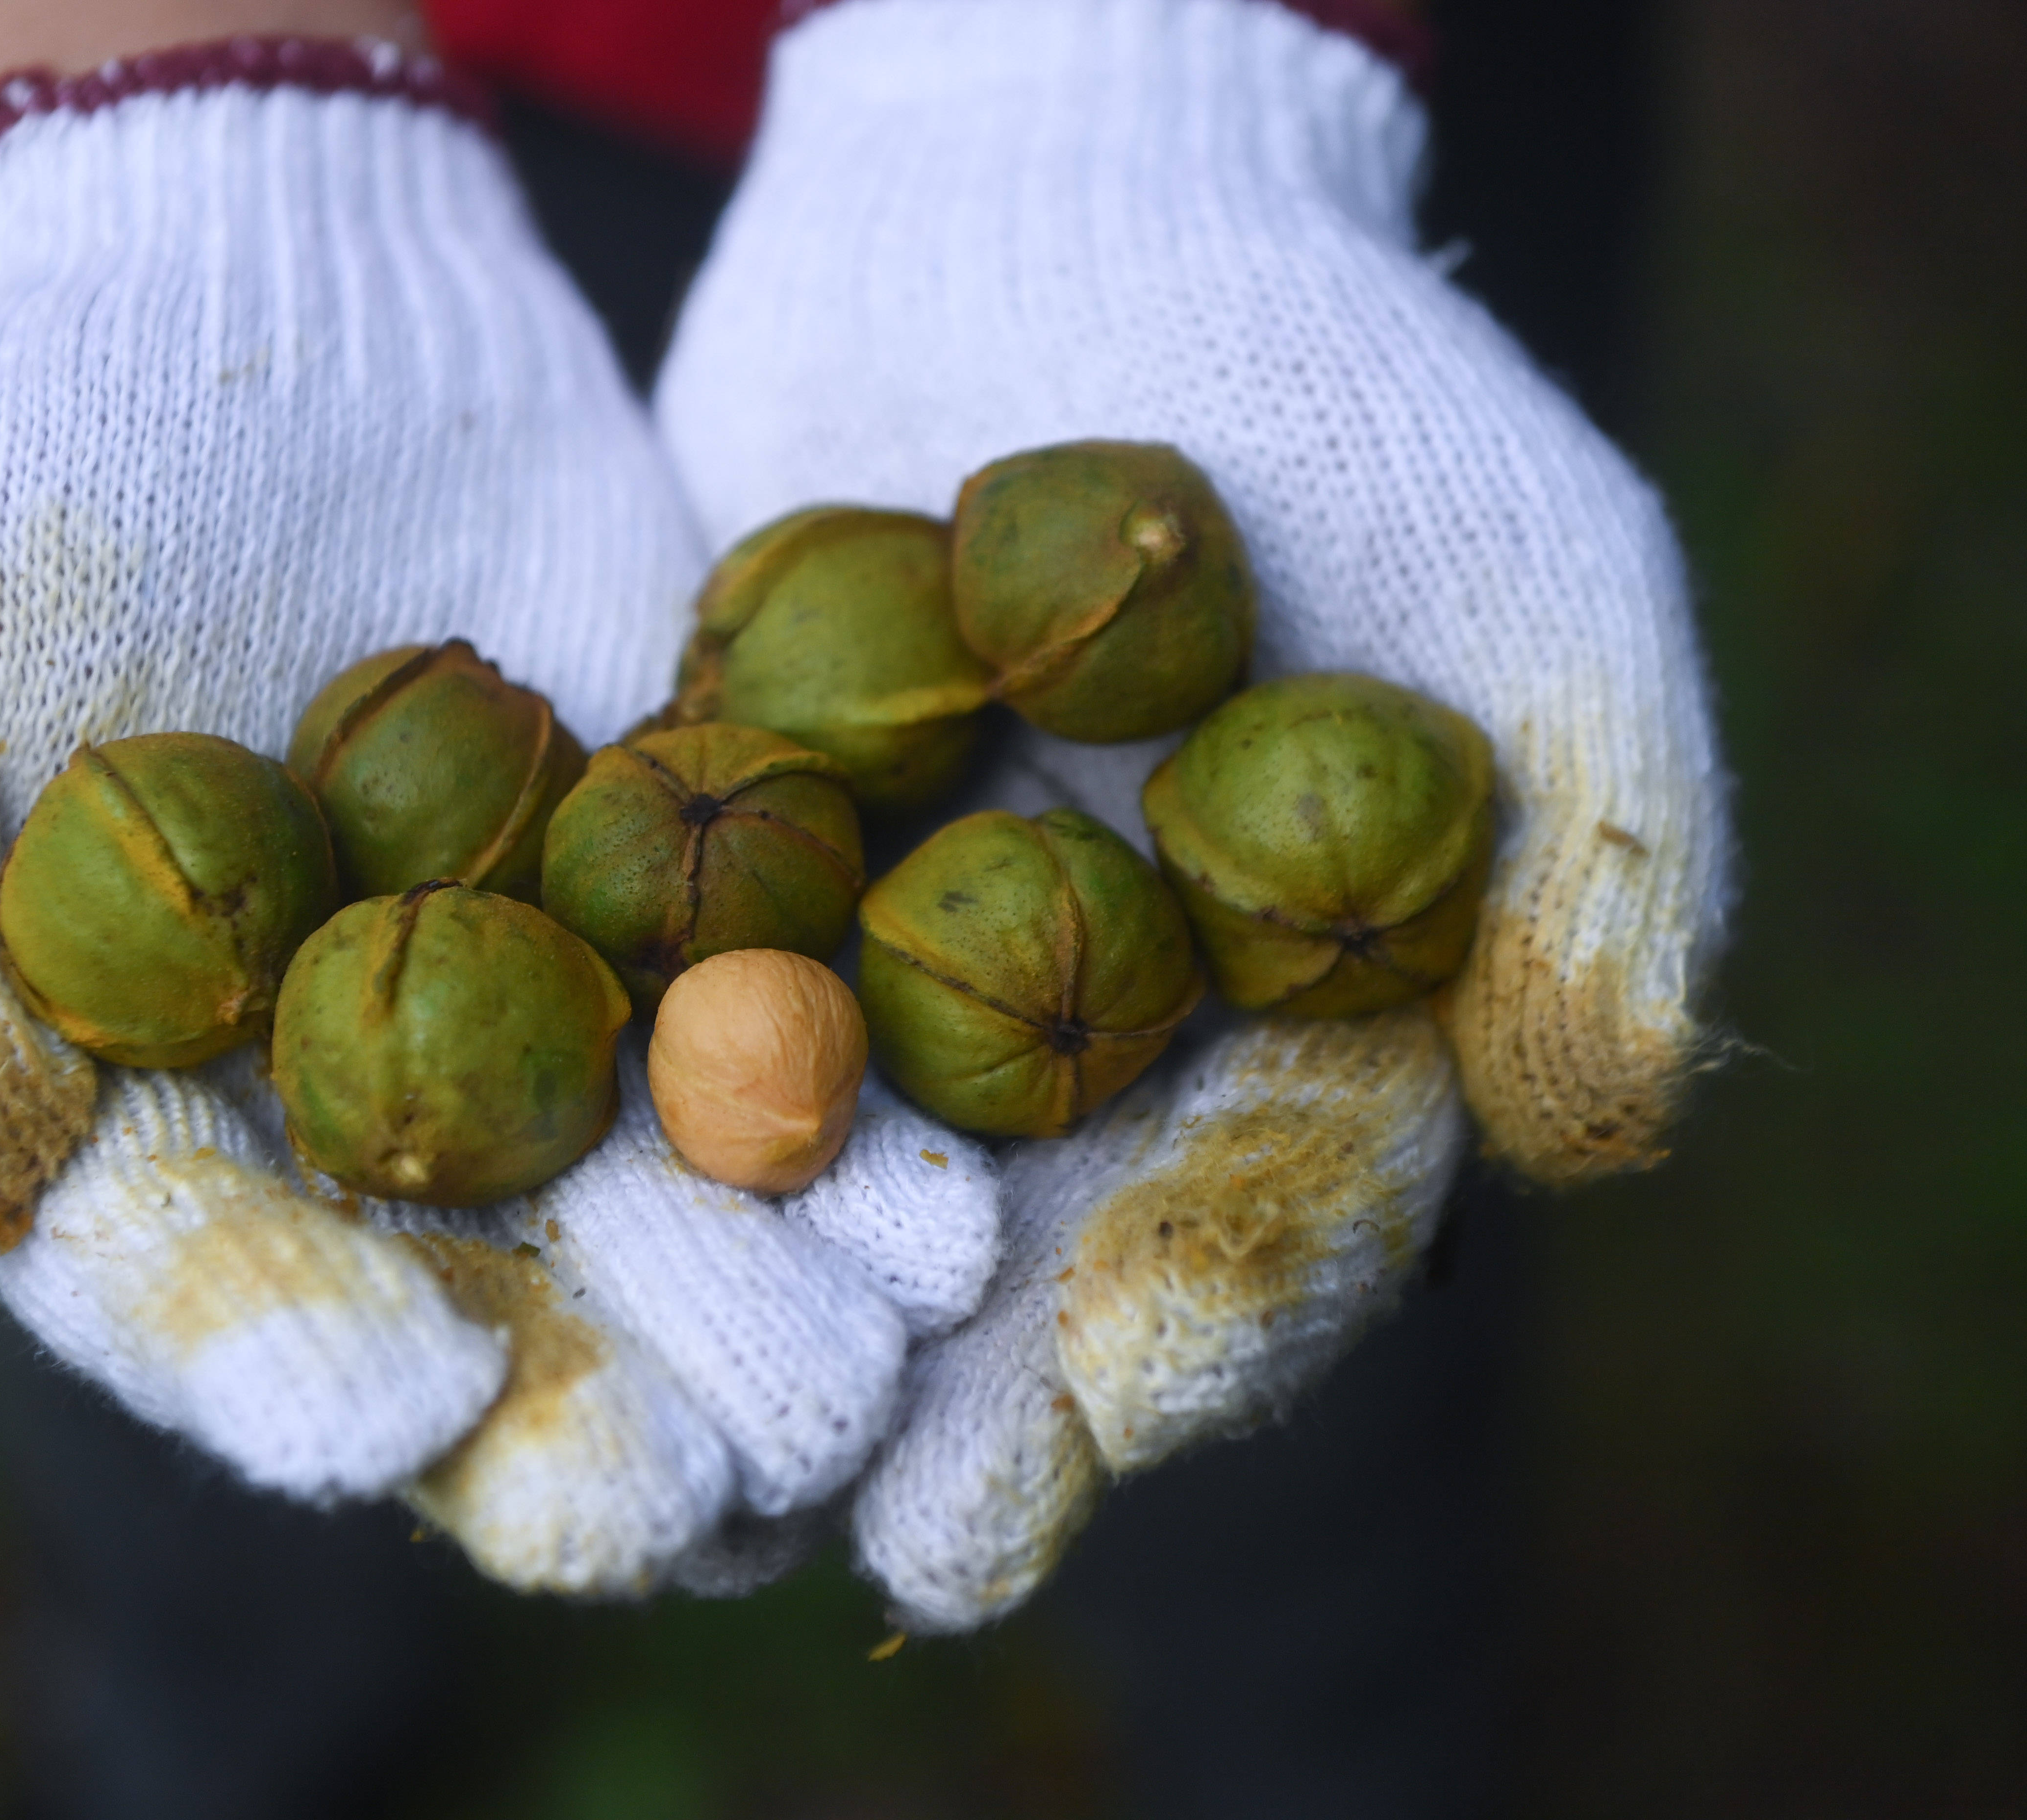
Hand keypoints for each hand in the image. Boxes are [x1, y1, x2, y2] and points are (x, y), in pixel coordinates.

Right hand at [0, 55, 998, 1593]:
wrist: (280, 325)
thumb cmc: (12, 500)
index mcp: (134, 1132)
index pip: (199, 1281)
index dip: (279, 1351)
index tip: (393, 1416)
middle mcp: (345, 1140)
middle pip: (461, 1320)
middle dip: (573, 1419)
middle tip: (678, 1499)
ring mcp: (537, 1055)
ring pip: (657, 1240)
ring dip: (765, 1320)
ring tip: (865, 1366)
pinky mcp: (690, 946)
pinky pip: (786, 1070)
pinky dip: (865, 1149)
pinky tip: (950, 1214)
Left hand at [656, 0, 1730, 1625]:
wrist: (1062, 204)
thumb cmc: (1343, 376)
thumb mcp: (1530, 580)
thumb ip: (1594, 854)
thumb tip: (1603, 1130)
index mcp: (1288, 1023)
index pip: (1260, 1217)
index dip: (1197, 1327)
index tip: (1103, 1422)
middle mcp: (1078, 1035)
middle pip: (1021, 1258)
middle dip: (956, 1401)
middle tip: (890, 1536)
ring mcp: (883, 964)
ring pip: (819, 1188)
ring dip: (751, 1325)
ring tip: (671, 1475)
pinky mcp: (711, 870)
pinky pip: (650, 1021)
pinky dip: (595, 1125)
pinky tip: (520, 1242)